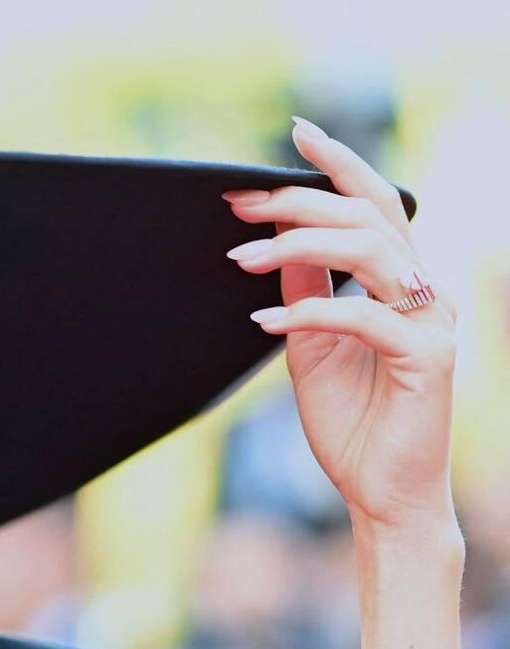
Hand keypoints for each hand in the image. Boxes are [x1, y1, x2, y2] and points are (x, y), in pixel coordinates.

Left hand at [223, 117, 457, 530]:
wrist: (378, 490)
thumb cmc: (350, 419)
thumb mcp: (310, 342)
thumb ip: (303, 288)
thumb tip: (277, 235)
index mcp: (402, 279)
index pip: (375, 202)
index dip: (337, 164)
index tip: (293, 134)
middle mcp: (426, 289)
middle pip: (366, 216)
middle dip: (296, 203)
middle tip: (238, 209)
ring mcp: (433, 320)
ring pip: (368, 251)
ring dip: (296, 248)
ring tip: (240, 262)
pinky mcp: (429, 357)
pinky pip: (363, 316)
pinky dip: (308, 313)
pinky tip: (264, 323)